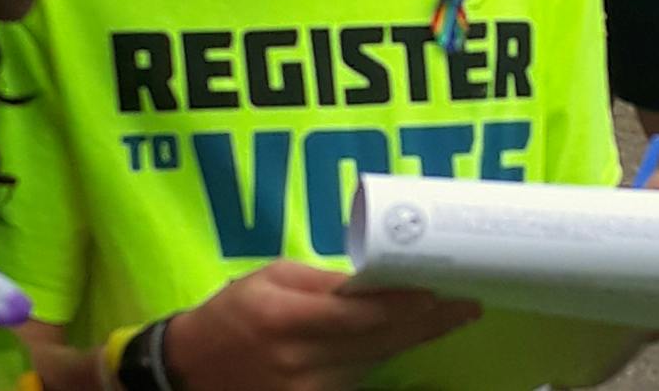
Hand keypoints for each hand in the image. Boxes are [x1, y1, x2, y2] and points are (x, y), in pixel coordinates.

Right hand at [163, 260, 479, 390]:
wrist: (191, 369)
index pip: (365, 314)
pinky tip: (403, 342)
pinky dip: (380, 360)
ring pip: (374, 363)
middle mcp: (303, 361)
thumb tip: (377, 278)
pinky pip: (357, 381)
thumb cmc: (234, 312)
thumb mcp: (273, 279)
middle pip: (381, 342)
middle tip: (467, 306)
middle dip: (427, 323)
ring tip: (444, 317)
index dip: (408, 306)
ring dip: (408, 340)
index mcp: (291, 318)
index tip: (445, 294)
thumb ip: (325, 283)